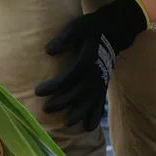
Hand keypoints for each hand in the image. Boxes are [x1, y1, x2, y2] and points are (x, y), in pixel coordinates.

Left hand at [34, 0, 148, 129]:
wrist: (117, 29)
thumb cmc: (93, 27)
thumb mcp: (78, 27)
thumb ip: (64, 39)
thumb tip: (48, 51)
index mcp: (87, 59)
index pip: (68, 77)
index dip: (53, 86)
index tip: (38, 91)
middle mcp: (95, 73)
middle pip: (78, 93)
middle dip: (62, 103)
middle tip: (46, 110)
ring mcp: (101, 80)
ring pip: (90, 101)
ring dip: (79, 113)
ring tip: (67, 124)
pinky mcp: (104, 84)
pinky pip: (100, 103)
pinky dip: (95, 115)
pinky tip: (88, 128)